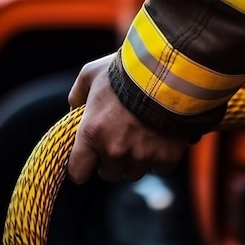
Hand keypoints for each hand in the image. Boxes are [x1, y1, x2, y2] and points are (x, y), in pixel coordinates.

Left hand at [67, 53, 188, 183]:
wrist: (169, 71)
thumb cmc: (127, 71)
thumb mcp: (91, 74)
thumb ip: (77, 95)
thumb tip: (74, 109)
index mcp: (91, 133)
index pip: (77, 172)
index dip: (83, 166)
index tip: (89, 158)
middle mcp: (114, 150)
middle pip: (108, 173)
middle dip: (112, 159)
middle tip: (120, 138)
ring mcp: (141, 156)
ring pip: (134, 172)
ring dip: (135, 159)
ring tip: (141, 136)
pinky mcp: (166, 157)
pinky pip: (159, 168)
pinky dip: (160, 157)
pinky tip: (160, 138)